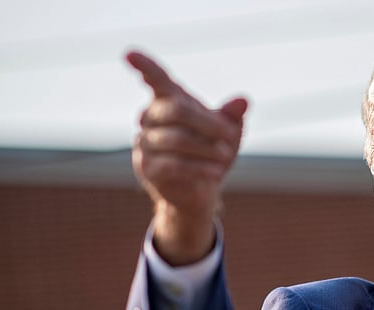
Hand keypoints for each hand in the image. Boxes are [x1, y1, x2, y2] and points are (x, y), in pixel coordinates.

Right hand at [126, 50, 247, 264]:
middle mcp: (150, 118)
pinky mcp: (147, 168)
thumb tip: (243, 100)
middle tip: (230, 137)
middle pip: (175, 110)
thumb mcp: (228, 134)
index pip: (156, 79)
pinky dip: (199, 167)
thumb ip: (232, 117)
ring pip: (176, 139)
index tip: (129, 53)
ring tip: (225, 156)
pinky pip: (173, 164)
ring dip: (206, 148)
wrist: (200, 191)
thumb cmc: (211, 154)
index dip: (144, 66)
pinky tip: (215, 172)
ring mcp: (144, 143)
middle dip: (208, 123)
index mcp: (168, 101)